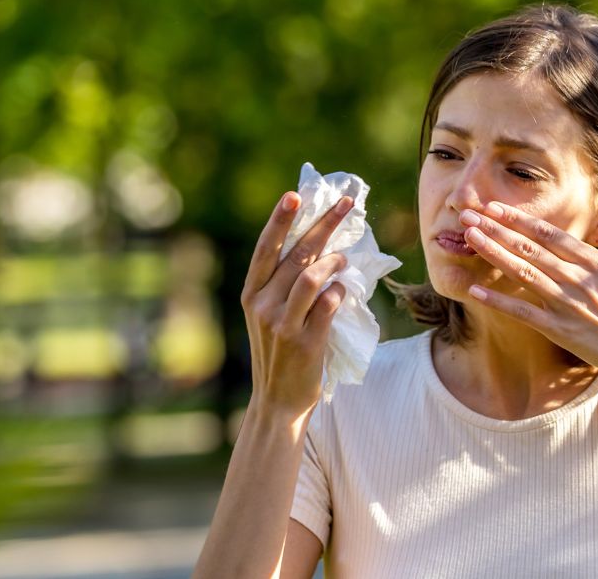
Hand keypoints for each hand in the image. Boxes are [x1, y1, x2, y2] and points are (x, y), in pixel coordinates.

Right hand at [241, 192, 354, 415]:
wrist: (277, 401)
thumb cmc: (279, 354)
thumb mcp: (269, 317)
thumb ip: (283, 286)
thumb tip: (317, 248)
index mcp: (250, 294)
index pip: (265, 249)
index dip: (280, 220)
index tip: (295, 195)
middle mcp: (262, 305)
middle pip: (296, 255)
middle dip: (324, 225)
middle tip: (347, 204)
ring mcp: (282, 324)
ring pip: (312, 276)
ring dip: (334, 261)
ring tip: (345, 259)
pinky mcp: (305, 341)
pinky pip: (327, 304)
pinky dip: (339, 291)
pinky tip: (343, 290)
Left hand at [457, 197, 597, 384]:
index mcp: (595, 263)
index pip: (551, 235)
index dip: (521, 219)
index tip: (496, 206)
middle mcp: (577, 280)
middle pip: (530, 249)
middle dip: (497, 229)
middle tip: (468, 215)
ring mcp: (567, 305)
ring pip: (523, 273)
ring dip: (494, 253)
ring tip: (469, 237)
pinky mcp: (559, 330)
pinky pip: (523, 313)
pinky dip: (498, 301)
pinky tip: (474, 289)